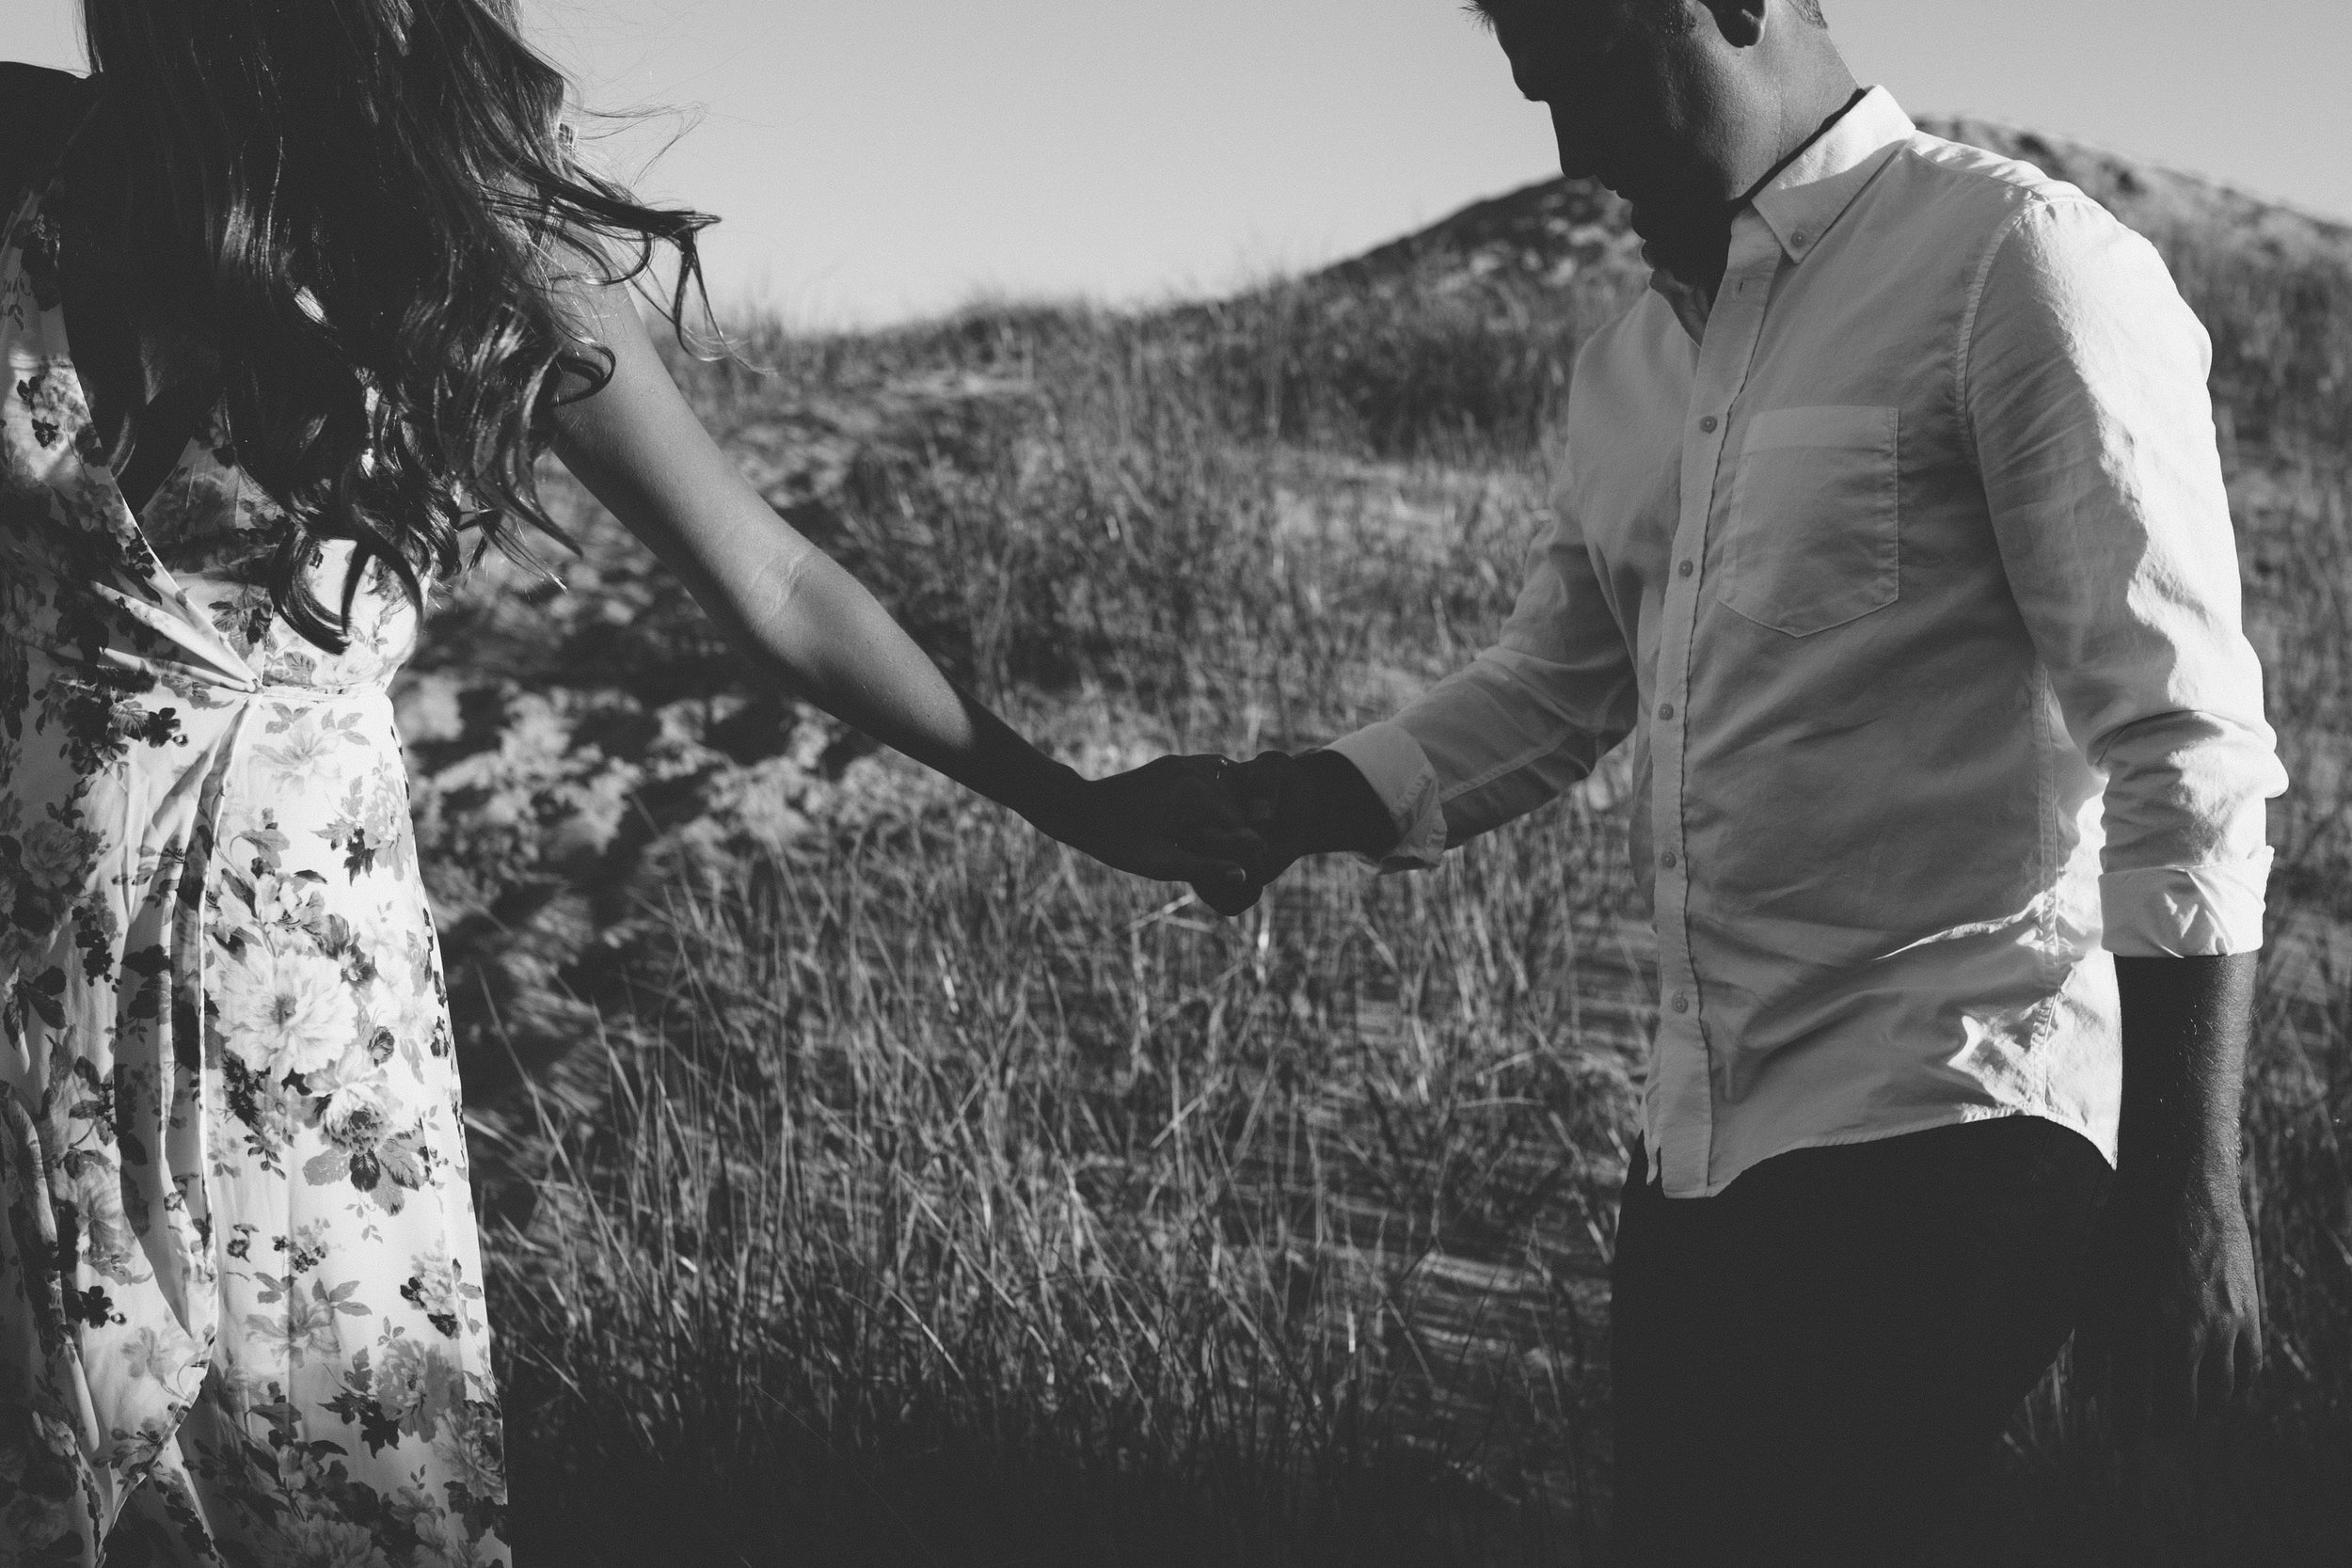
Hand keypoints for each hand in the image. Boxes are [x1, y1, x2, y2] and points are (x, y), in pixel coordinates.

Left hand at [1049, 754, 1264, 911]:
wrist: (1081, 810)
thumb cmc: (1117, 842)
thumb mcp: (1161, 862)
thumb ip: (1205, 867)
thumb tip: (1244, 875)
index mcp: (1193, 794)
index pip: (1240, 822)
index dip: (1247, 847)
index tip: (1249, 866)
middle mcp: (1192, 770)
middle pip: (1238, 799)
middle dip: (1243, 825)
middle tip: (1239, 854)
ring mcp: (1182, 762)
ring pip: (1229, 781)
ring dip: (1234, 805)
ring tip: (1228, 836)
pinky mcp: (1173, 762)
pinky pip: (1210, 772)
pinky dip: (1219, 790)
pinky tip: (1213, 814)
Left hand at [2076, 1167, 2262, 1442]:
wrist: (2179, 1190)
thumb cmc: (2122, 1235)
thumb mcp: (2092, 1285)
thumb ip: (2092, 1343)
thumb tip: (2090, 1394)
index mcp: (2135, 1327)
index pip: (2131, 1404)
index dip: (2123, 1430)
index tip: (2117, 1442)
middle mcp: (2181, 1334)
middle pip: (2176, 1411)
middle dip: (2158, 1429)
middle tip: (2147, 1433)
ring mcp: (2222, 1328)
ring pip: (2215, 1399)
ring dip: (2196, 1415)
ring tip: (2180, 1418)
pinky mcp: (2249, 1317)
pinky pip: (2246, 1374)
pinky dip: (2230, 1391)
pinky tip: (2213, 1392)